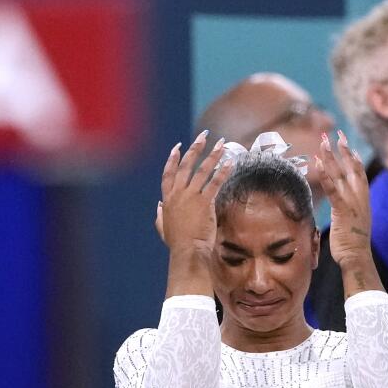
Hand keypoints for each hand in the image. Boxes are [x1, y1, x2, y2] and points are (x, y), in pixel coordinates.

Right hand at [156, 130, 232, 254]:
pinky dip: (223, 172)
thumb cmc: (177, 243)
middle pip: (186, 165)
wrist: (187, 251)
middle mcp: (178, 194)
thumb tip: (157, 206)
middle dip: (196, 148)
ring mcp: (191, 197)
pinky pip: (215, 183)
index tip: (178, 146)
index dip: (173, 159)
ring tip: (222, 144)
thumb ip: (159, 215)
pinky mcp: (204, 202)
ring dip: (213, 155)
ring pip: (202, 170)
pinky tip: (231, 162)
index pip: (168, 173)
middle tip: (204, 136)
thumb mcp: (163, 227)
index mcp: (167, 199)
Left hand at [316, 130, 372, 267]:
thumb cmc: (353, 246)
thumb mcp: (351, 225)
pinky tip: (318, 163)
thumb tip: (340, 211)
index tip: (347, 145)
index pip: (360, 174)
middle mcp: (360, 198)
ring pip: (341, 174)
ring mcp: (352, 203)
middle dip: (344, 149)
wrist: (357, 257)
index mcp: (363, 200)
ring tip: (323, 142)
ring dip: (331, 156)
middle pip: (352, 167)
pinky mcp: (342, 210)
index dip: (353, 158)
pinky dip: (326, 175)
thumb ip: (347, 213)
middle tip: (336, 133)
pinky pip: (333, 188)